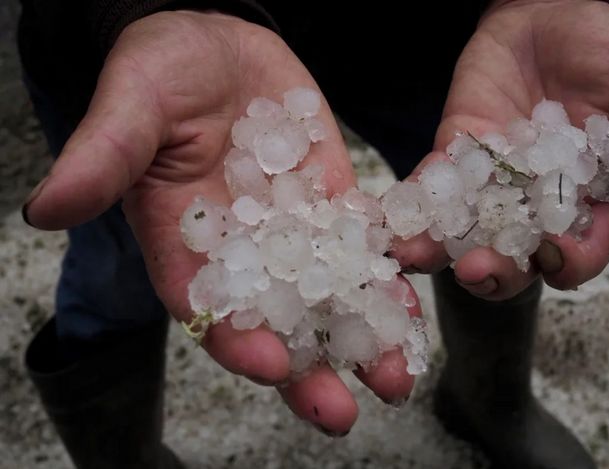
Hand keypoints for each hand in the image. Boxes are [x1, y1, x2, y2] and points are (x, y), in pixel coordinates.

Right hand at [22, 11, 418, 434]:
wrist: (215, 43)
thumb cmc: (160, 71)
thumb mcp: (130, 107)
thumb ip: (103, 157)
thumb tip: (45, 207)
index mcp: (186, 243)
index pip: (207, 306)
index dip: (236, 341)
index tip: (270, 367)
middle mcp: (244, 250)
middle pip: (276, 322)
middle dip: (310, 369)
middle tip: (346, 410)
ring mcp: (293, 229)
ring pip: (329, 294)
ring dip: (364, 336)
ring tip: (399, 372)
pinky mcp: (331, 201)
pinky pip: (362, 245)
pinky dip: (387, 275)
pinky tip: (414, 305)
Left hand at [393, 0, 608, 299]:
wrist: (543, 7)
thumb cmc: (598, 42)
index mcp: (594, 198)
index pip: (583, 250)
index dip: (569, 262)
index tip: (551, 255)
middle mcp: (541, 204)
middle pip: (519, 259)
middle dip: (497, 273)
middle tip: (474, 271)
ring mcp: (494, 185)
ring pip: (469, 236)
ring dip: (441, 253)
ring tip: (414, 258)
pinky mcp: (457, 157)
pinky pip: (433, 191)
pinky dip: (412, 207)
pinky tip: (390, 223)